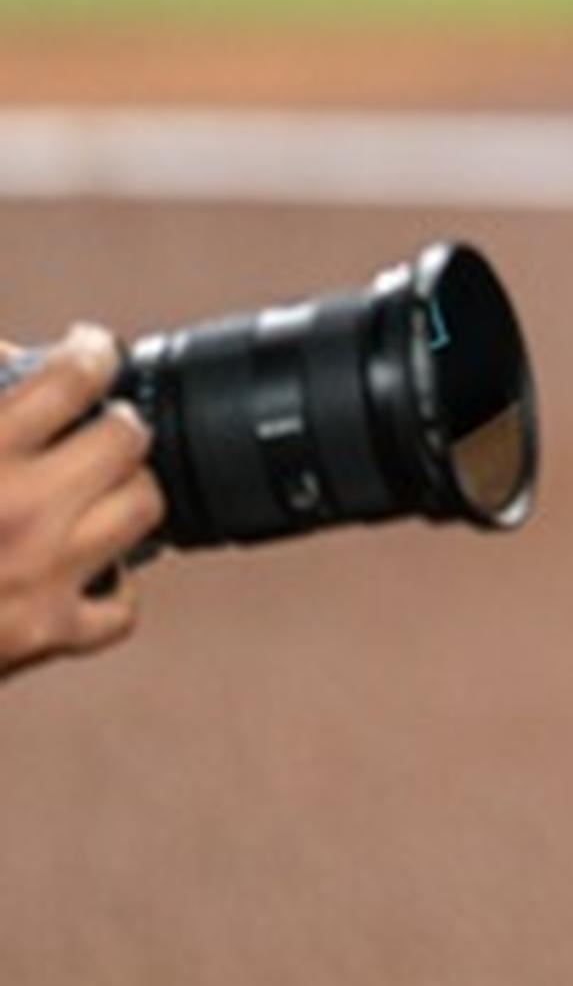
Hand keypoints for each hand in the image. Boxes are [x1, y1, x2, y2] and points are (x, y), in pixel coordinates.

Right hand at [0, 327, 159, 683]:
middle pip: (127, 439)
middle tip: (97, 425)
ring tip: (97, 489)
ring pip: (143, 507)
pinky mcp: (44, 633)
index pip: (73, 376)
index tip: (88, 352)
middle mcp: (18, 511)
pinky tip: (85, 569)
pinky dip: (109, 587)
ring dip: (123, 493)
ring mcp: (38, 576)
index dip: (89, 352)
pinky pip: (121, 604)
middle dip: (113, 425)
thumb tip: (17, 358)